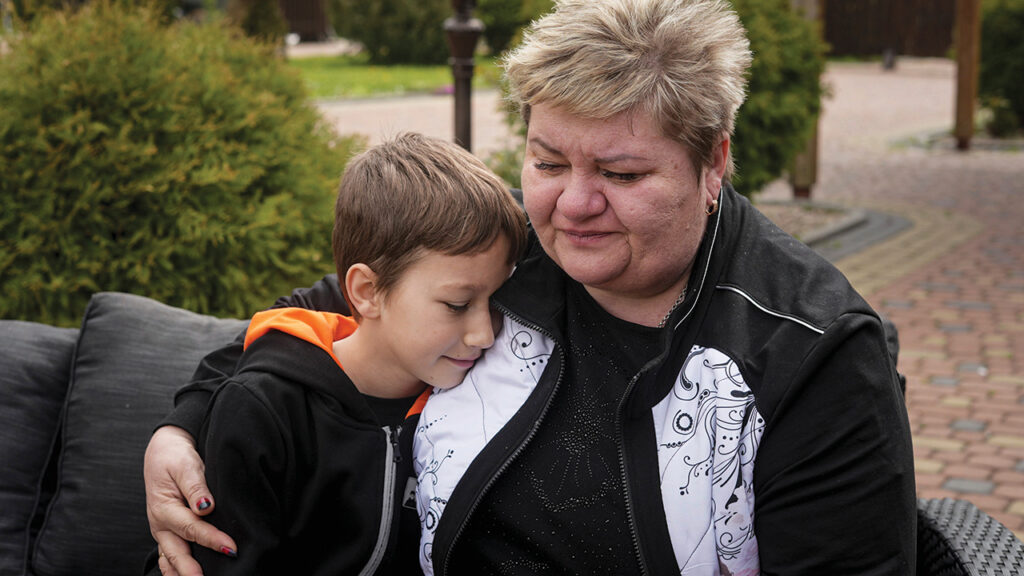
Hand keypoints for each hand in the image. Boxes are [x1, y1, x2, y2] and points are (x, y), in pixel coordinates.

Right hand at [144, 426, 236, 575]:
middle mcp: (160, 524)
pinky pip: (169, 556)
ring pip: (170, 559)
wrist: (162, 450)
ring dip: (182, 573)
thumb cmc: (175, 456)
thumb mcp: (185, 465)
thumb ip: (195, 486)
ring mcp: (162, 530)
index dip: (211, 539)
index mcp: (164, 508)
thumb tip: (206, 507)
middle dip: (192, 571)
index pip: (191, 528)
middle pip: (176, 553)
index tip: (231, 548)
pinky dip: (175, 569)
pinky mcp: (167, 531)